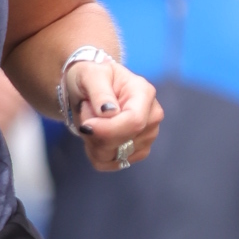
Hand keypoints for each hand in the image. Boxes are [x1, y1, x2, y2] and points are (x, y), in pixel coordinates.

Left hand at [64, 54, 164, 173]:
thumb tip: (109, 112)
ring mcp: (147, 136)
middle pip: (123, 142)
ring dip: (93, 142)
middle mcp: (152, 117)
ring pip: (113, 156)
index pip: (134, 122)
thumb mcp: (91, 75)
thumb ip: (100, 92)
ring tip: (92, 121)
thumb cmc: (92, 77)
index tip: (86, 125)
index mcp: (144, 93)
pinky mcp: (137, 152)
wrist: (90, 87)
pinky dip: (95, 152)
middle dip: (95, 134)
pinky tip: (95, 135)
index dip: (107, 129)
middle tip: (86, 113)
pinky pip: (109, 163)